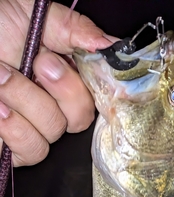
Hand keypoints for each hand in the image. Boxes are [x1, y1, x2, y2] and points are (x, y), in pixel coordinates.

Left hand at [0, 0, 111, 166]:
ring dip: (27, 101)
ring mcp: (35, 128)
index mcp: (63, 76)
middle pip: (79, 118)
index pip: (95, 95)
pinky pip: (32, 149)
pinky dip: (15, 128)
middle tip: (34, 63)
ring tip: (1, 78)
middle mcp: (54, 104)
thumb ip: (70, 28)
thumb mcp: (30, 15)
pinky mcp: (17, 148)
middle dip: (59, 89)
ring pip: (53, 132)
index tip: (54, 60)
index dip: (83, 84)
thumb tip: (107, 44)